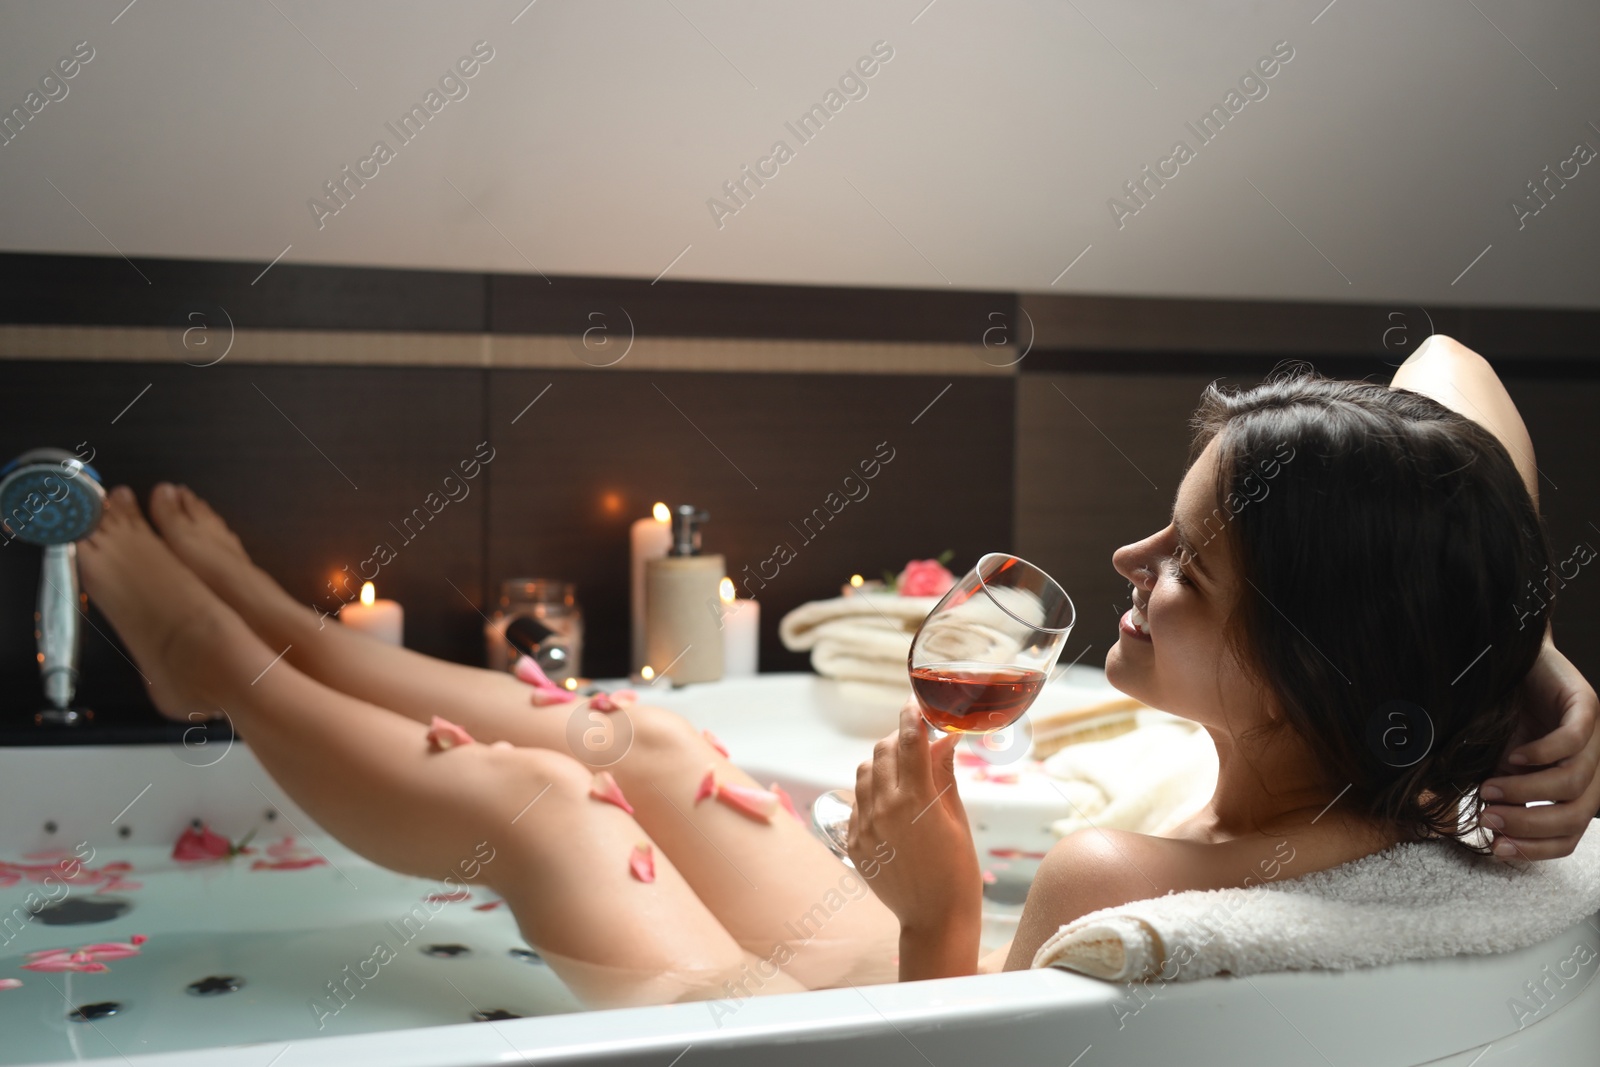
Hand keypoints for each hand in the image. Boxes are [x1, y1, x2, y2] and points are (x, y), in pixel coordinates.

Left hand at [849, 700, 981, 940]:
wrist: (934, 919)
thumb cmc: (957, 870)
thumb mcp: (957, 818)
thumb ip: (944, 774)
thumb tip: (945, 738)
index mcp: (915, 800)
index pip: (909, 740)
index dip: (912, 715)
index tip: (916, 704)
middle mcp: (883, 808)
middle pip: (882, 750)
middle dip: (899, 739)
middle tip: (918, 742)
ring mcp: (864, 826)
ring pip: (864, 772)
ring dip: (882, 764)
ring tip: (904, 773)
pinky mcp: (853, 841)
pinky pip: (857, 802)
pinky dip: (872, 793)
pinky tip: (893, 804)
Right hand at [1481, 641, 1599, 860]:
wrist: (1509, 660)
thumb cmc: (1504, 714)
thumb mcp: (1500, 764)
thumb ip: (1503, 794)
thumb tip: (1489, 830)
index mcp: (1576, 786)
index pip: (1570, 833)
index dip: (1537, 848)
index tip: (1496, 847)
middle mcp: (1593, 767)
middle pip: (1577, 815)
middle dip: (1530, 824)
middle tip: (1489, 818)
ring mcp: (1594, 737)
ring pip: (1574, 783)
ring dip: (1527, 791)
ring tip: (1489, 787)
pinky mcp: (1586, 707)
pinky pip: (1572, 740)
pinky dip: (1541, 754)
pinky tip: (1513, 755)